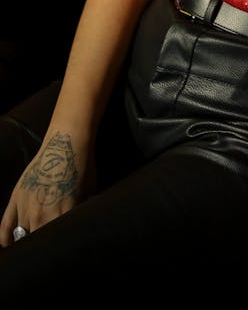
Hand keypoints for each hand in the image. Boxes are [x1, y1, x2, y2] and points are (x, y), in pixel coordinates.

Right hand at [0, 130, 88, 245]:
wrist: (67, 142)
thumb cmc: (83, 167)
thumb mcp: (89, 194)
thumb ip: (80, 215)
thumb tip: (82, 229)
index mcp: (62, 215)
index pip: (56, 242)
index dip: (59, 250)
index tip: (61, 254)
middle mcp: (41, 214)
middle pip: (37, 242)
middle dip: (43, 247)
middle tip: (48, 250)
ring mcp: (26, 206)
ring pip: (21, 236)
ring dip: (28, 240)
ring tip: (33, 247)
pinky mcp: (16, 197)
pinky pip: (5, 225)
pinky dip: (5, 238)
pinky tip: (9, 245)